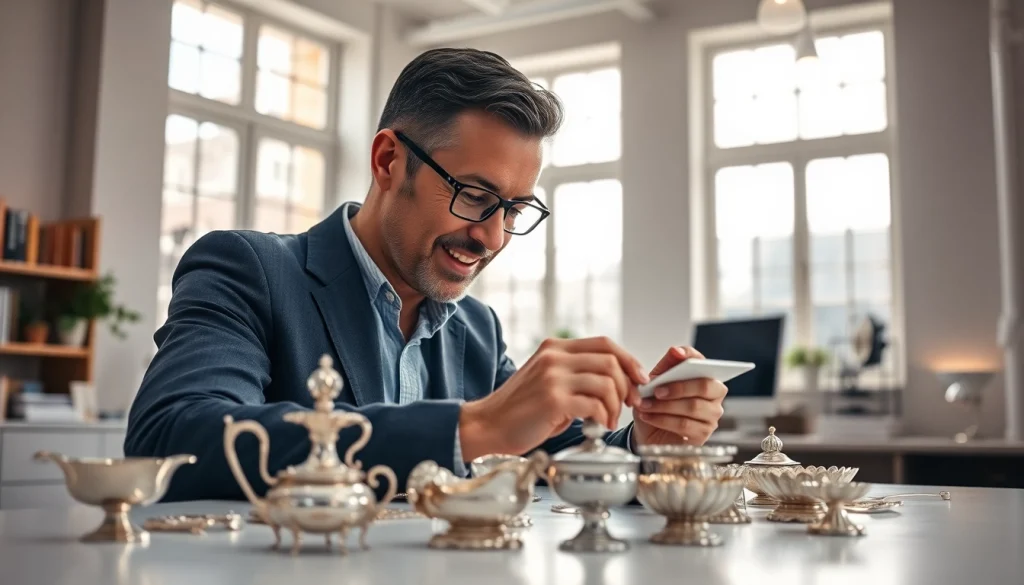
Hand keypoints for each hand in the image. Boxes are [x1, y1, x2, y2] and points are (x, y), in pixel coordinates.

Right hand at [459, 336, 648, 460]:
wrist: (488, 426)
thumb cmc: (521, 410)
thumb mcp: (548, 380)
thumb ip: (576, 374)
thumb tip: (616, 381)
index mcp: (554, 348)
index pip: (605, 344)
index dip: (629, 360)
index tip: (639, 380)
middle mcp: (554, 357)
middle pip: (610, 361)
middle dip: (627, 385)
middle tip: (628, 405)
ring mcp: (553, 377)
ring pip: (606, 382)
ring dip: (615, 405)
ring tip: (609, 420)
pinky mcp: (553, 399)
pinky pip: (594, 404)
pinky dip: (603, 417)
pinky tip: (598, 426)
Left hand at [632, 346, 726, 446]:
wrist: (649, 431)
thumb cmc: (657, 403)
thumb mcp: (657, 381)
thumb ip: (667, 365)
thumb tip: (676, 351)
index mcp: (705, 375)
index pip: (704, 361)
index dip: (691, 356)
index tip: (676, 353)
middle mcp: (714, 394)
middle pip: (705, 386)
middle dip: (678, 387)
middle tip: (656, 390)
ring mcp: (712, 415)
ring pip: (693, 407)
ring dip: (665, 406)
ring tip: (645, 405)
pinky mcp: (703, 434)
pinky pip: (685, 425)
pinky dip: (663, 420)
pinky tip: (648, 417)